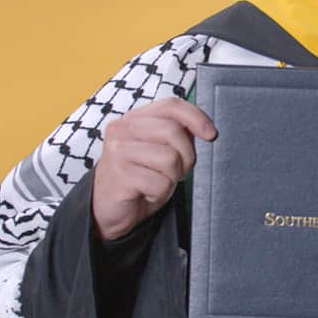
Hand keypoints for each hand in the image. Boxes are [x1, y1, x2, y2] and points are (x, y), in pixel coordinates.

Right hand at [89, 97, 214, 240]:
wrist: (107, 212)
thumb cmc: (137, 180)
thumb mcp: (157, 152)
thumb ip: (175, 136)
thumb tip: (203, 130)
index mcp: (133, 119)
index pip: (170, 105)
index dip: (195, 117)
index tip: (210, 134)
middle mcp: (121, 129)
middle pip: (173, 131)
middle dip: (185, 156)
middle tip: (177, 172)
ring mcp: (117, 151)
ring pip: (170, 158)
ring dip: (172, 177)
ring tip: (157, 183)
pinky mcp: (119, 175)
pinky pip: (160, 183)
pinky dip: (160, 193)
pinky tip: (147, 194)